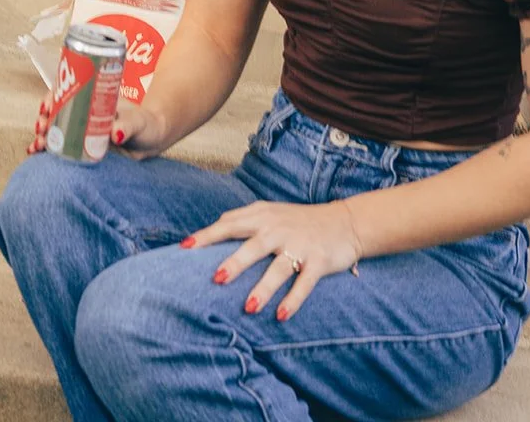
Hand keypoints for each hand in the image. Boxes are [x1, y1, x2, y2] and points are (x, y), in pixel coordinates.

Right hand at [27, 90, 167, 157]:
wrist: (153, 140)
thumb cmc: (147, 125)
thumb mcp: (139, 122)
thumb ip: (128, 127)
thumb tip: (115, 134)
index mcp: (94, 99)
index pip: (67, 92)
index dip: (54, 97)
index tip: (48, 106)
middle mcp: (85, 112)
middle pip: (57, 111)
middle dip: (44, 118)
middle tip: (42, 128)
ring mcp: (83, 130)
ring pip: (56, 129)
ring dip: (43, 136)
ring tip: (37, 145)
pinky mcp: (84, 147)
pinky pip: (62, 146)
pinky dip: (48, 150)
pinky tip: (37, 155)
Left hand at [183, 199, 362, 320]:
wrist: (344, 222)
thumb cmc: (297, 220)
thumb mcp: (269, 213)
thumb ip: (243, 220)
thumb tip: (211, 231)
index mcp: (262, 216)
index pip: (229, 224)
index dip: (207, 235)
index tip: (185, 247)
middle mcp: (278, 229)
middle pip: (253, 246)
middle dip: (235, 262)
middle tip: (216, 279)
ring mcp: (299, 245)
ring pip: (279, 268)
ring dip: (264, 288)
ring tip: (249, 308)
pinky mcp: (319, 262)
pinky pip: (305, 283)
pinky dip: (294, 300)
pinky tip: (282, 316)